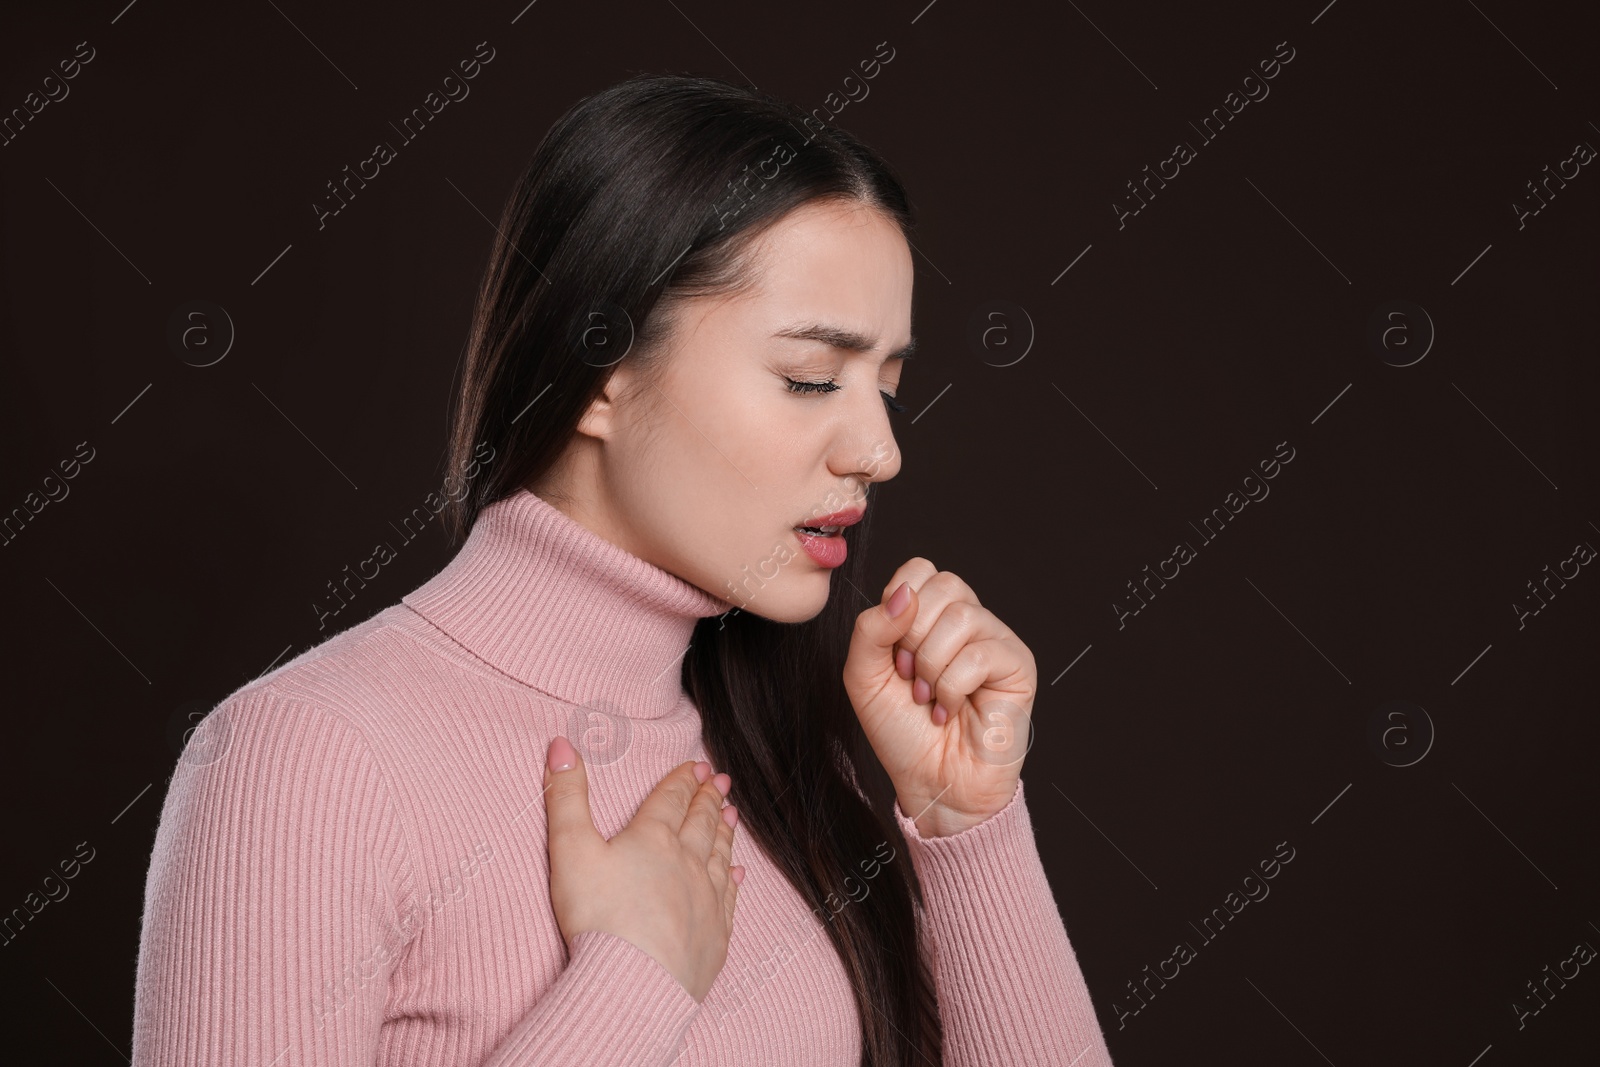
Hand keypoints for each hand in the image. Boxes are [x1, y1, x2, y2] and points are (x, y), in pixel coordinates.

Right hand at [543, 736, 744, 1001]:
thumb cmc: (597, 917)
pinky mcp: (715, 936)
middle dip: (708, 799)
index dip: (683, 780)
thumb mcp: (570, 849)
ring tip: (731, 813)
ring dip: (725, 831)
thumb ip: (566, 796)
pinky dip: (734, 880)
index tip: (698, 766)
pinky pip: (729, 898)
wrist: (632, 983)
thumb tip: (561, 742)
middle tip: (720, 781)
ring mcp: (705, 900)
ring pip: (719, 855)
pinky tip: (737, 872)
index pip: (670, 800)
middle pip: (701, 823)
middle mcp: (687, 863)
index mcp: (652, 839)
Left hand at [843, 558, 1036, 837]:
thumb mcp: (864, 676)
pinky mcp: (1018, 666)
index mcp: (932, 616)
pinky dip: (952, 688)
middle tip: (910, 678)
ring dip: (931, 666)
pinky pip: (979, 655)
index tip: (893, 652)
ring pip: (962, 617)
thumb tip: (903, 594)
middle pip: (944, 585)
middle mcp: (968, 621)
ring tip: (929, 698)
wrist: (930, 783)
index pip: (920, 570)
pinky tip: (949, 710)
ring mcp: (995, 641)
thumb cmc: (901, 732)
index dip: (898, 605)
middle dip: (912, 636)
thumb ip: (871, 629)